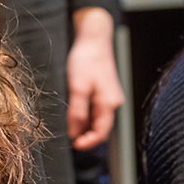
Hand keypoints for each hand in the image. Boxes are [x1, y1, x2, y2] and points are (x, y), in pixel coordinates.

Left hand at [66, 8, 122, 150]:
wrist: (95, 38)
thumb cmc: (87, 60)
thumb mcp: (78, 87)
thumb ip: (77, 111)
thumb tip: (74, 132)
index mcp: (108, 103)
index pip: (101, 132)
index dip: (88, 142)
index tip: (75, 145)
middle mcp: (113, 102)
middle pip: (102, 127)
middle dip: (87, 135)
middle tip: (70, 137)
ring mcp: (111, 96)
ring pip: (99, 119)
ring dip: (86, 126)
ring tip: (71, 125)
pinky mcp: (106, 91)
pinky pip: (98, 110)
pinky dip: (88, 115)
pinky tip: (77, 112)